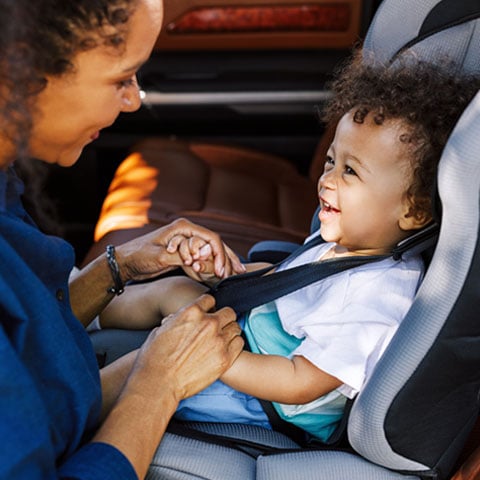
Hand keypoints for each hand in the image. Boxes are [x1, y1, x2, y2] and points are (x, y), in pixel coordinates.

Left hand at [114, 218, 244, 282]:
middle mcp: (188, 232)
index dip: (220, 255)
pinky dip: (215, 264)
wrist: (125, 262)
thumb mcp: (159, 257)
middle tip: (239, 272)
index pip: (211, 238)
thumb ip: (179, 257)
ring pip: (213, 250)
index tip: (222, 271)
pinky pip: (205, 257)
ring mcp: (187, 242)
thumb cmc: (138, 256)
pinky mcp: (185, 252)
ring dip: (225, 261)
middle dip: (229, 257)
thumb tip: (198, 260)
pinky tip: (224, 272)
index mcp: (183, 228)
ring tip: (238, 272)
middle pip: (216, 243)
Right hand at [130, 294, 243, 399]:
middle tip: (217, 328)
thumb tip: (178, 318)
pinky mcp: (225, 358)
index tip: (206, 314)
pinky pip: (239, 343)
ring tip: (221, 340)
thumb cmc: (154, 358)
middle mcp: (209, 323)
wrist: (158, 383)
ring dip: (229, 331)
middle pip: (228, 312)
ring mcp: (219, 340)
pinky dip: (234, 345)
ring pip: (235, 327)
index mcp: (192, 312)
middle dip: (223, 318)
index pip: (210, 300)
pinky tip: (225, 349)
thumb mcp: (161, 329)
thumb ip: (176, 320)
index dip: (207, 307)